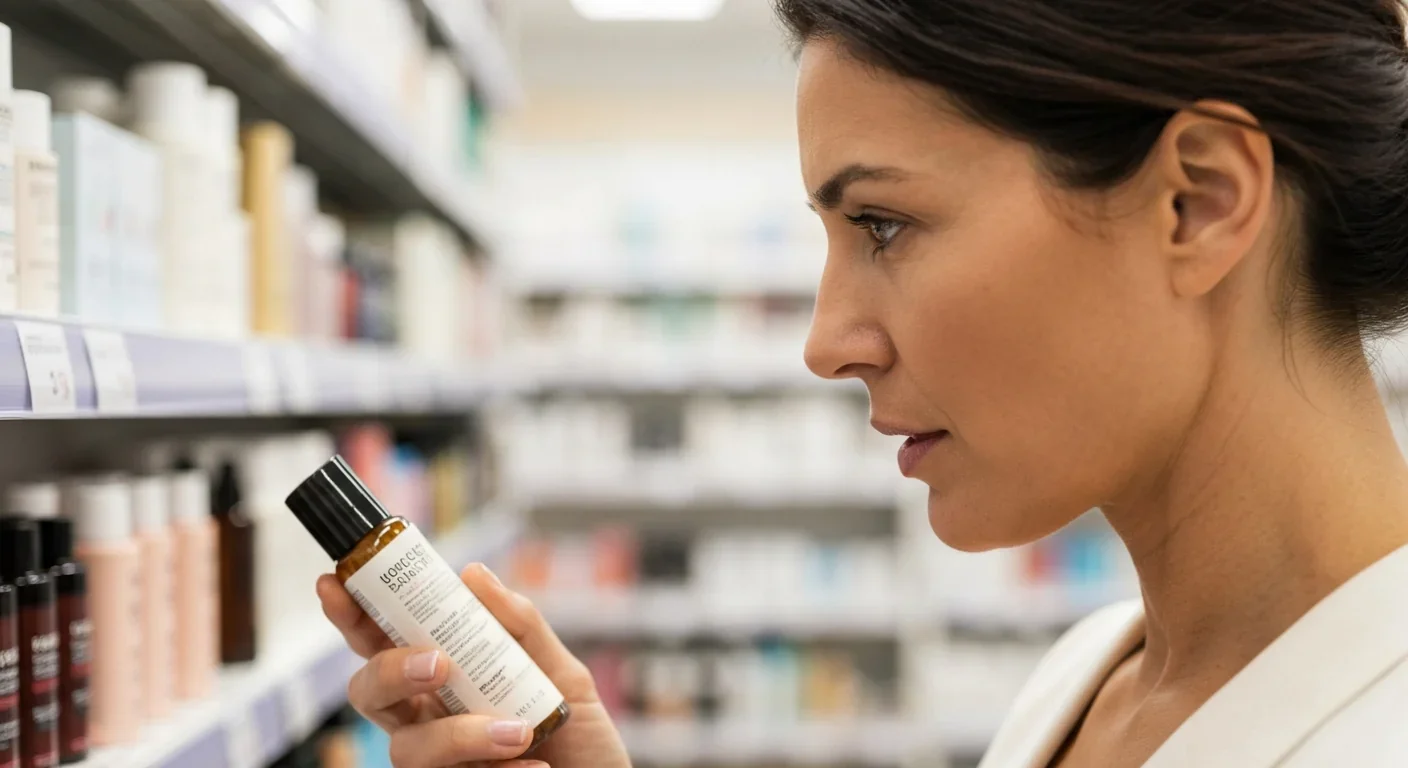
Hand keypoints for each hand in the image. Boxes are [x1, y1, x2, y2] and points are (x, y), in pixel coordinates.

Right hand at [317, 562, 631, 767]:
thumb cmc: (582, 741)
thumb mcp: (564, 675)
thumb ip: (522, 628)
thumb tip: (473, 574)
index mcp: (444, 682)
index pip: (383, 643)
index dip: (352, 615)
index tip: (335, 582)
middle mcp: (428, 723)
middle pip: (369, 692)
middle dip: (390, 670)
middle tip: (438, 664)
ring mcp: (438, 765)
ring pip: (405, 749)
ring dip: (459, 735)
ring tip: (518, 732)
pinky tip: (535, 767)